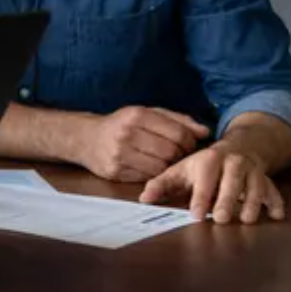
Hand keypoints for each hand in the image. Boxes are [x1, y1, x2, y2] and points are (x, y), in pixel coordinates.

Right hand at [75, 106, 210, 182]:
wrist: (85, 138)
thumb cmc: (122, 124)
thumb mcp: (147, 113)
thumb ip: (177, 120)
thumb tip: (205, 132)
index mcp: (137, 115)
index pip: (178, 133)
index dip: (189, 141)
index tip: (189, 144)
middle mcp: (127, 133)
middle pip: (170, 152)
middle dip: (179, 156)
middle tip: (177, 155)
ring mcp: (119, 154)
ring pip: (160, 167)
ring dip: (167, 167)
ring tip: (163, 161)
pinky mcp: (115, 171)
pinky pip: (146, 177)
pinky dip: (153, 174)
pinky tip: (149, 166)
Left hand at [140, 142, 284, 223]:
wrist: (241, 146)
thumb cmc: (205, 165)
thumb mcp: (182, 169)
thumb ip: (162, 184)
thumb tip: (143, 199)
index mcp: (210, 160)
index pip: (205, 179)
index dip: (200, 197)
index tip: (195, 214)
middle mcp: (234, 163)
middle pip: (231, 183)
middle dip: (227, 200)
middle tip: (221, 219)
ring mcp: (253, 171)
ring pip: (255, 187)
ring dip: (252, 203)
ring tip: (247, 220)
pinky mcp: (267, 180)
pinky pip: (274, 191)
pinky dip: (276, 202)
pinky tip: (276, 215)